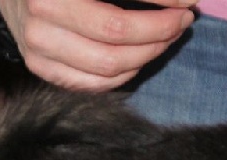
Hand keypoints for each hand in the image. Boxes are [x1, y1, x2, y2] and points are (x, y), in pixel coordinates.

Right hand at [0, 0, 196, 91]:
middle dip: (160, 30)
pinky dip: (126, 74)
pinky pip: (94, 84)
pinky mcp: (40, 68)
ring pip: (110, 65)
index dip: (162, 3)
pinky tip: (140, 57)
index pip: (119, 7)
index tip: (189, 2)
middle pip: (117, 33)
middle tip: (182, 20)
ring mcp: (37, 45)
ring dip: (148, 53)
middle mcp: (42, 12)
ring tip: (165, 37)